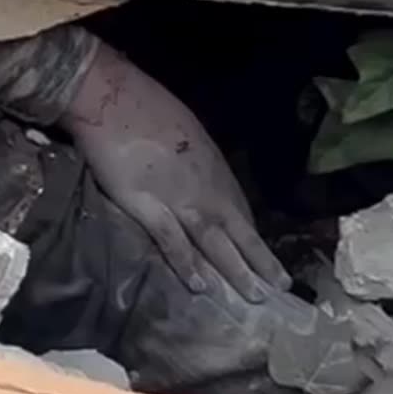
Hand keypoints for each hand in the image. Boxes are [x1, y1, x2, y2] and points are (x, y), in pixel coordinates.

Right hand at [60, 39, 291, 301]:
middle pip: (239, 230)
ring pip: (215, 242)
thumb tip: (198, 175)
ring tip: (255, 297)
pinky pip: (173, 241)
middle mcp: (204, 186)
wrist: (111, 96)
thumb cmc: (145, 105)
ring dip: (236, 271)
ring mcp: (179, 198)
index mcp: (213, 167)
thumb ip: (194, 159)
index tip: (266, 258)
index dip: (253, 237)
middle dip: (261, 260)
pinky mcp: (148, 206)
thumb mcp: (186, 130)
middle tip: (282, 288)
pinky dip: (188, 266)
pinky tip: (202, 287)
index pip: (240, 209)